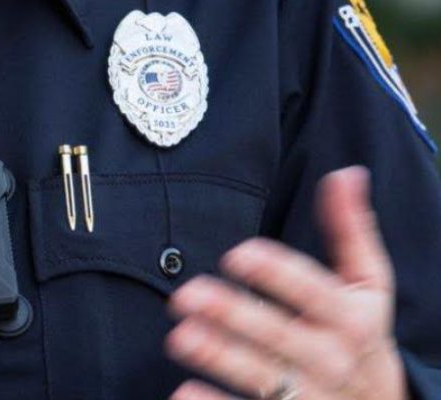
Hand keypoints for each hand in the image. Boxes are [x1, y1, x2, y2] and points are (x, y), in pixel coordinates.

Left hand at [165, 167, 408, 399]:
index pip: (314, 292)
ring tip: (181, 337)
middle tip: (187, 295)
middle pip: (279, 335)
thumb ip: (352, 230)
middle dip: (233, 315)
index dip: (277, 273)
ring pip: (261, 378)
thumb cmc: (363, 335)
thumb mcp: (369, 284)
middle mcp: (330, 359)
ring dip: (219, 358)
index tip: (238, 255)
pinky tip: (183, 395)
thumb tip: (347, 172)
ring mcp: (308, 396)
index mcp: (350, 318)